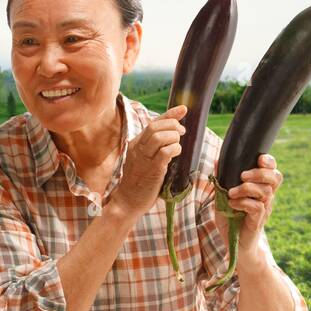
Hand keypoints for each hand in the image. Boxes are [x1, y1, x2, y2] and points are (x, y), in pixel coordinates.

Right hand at [108, 104, 185, 219]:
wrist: (126, 202)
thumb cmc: (136, 183)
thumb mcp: (141, 161)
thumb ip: (152, 149)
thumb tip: (170, 139)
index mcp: (136, 144)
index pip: (153, 122)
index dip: (170, 113)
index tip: (183, 109)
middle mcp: (138, 148)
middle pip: (155, 126)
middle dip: (173, 125)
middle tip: (181, 133)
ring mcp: (144, 159)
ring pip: (160, 136)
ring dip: (174, 137)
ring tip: (177, 145)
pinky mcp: (152, 170)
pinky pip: (165, 152)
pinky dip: (174, 149)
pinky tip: (176, 154)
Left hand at [215, 153, 282, 268]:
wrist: (234, 245)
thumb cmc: (230, 219)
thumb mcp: (223, 198)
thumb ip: (222, 181)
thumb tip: (217, 161)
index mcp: (261, 189)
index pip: (273, 172)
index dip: (270, 163)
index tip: (260, 159)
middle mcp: (267, 198)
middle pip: (275, 178)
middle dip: (259, 173)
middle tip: (242, 176)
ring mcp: (264, 210)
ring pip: (265, 192)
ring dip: (246, 188)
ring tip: (231, 193)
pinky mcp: (258, 221)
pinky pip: (257, 207)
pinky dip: (243, 202)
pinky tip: (232, 205)